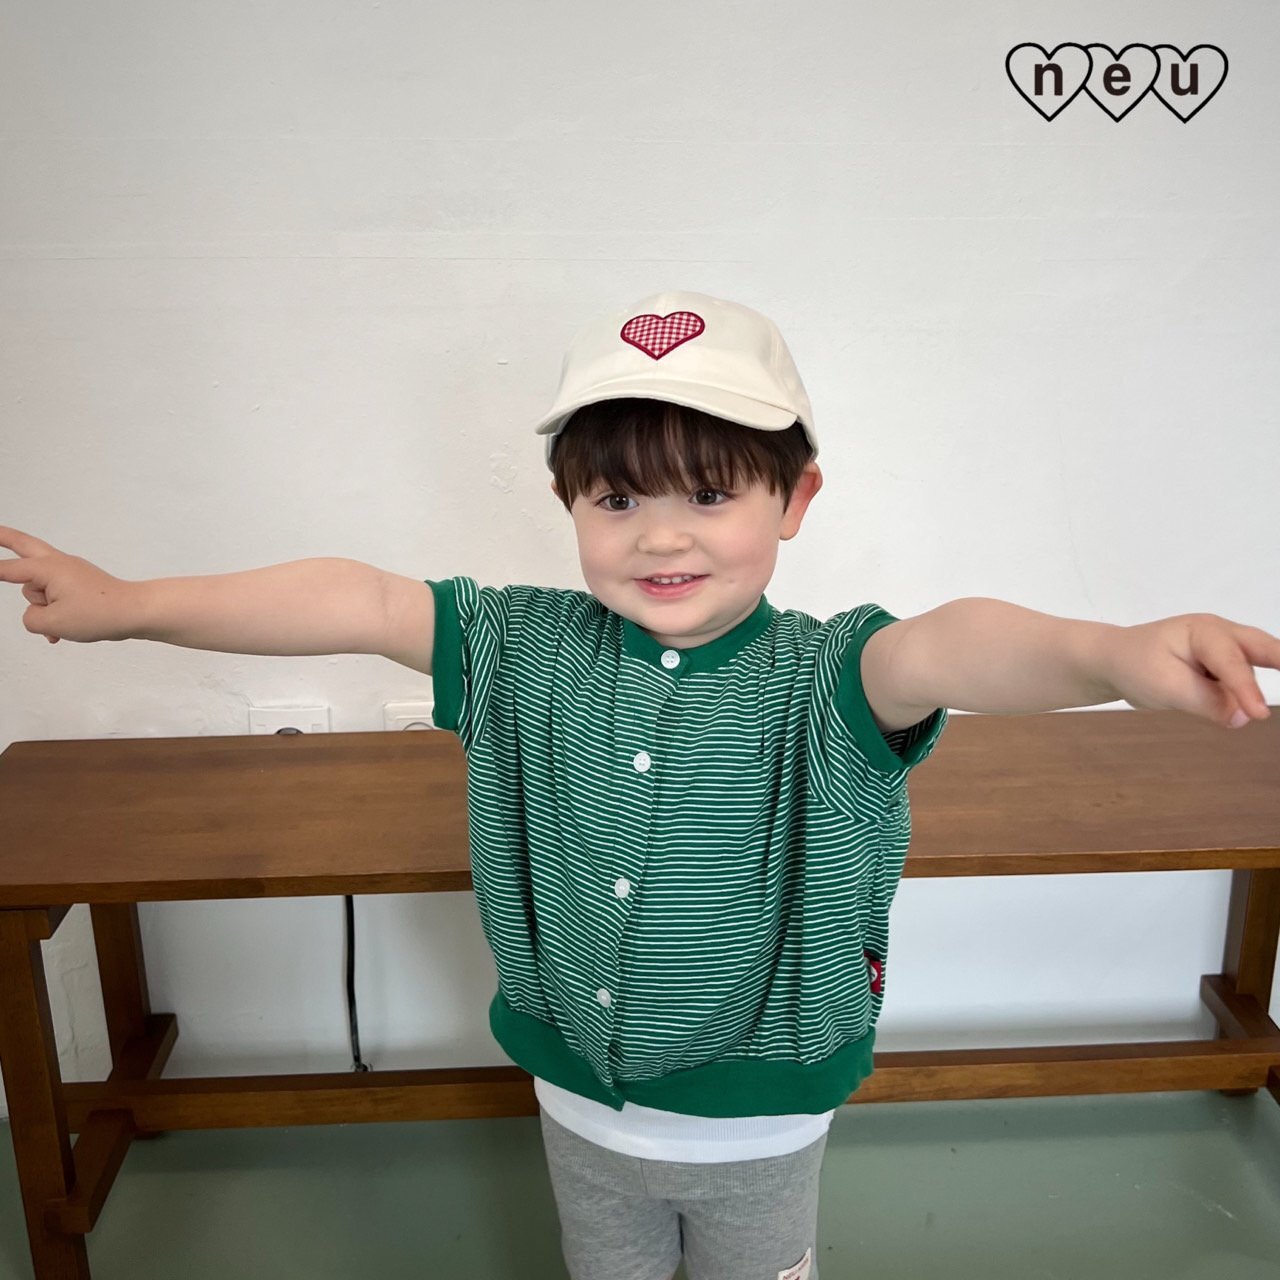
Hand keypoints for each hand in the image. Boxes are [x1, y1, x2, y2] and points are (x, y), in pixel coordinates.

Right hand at [0, 526, 139, 643]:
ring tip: (66, 621)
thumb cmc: (100, 613)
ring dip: (44, 610)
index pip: (5, 570)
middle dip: (2, 538)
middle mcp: (57, 564)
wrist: (137, 612)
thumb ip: (31, 618)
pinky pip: (55, 600)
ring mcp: (70, 572)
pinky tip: (61, 634)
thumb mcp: (53, 622)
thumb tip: (36, 614)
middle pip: (22, 545)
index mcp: (47, 568)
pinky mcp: (79, 584)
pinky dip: (55, 616)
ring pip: (39, 591)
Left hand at [1102, 613, 1277, 727]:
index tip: (1258, 714)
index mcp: (1202, 631)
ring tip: (1264, 707)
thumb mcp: (1165, 687)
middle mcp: (1220, 633)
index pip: (1229, 661)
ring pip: (1259, 661)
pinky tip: (1255, 705)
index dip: (1246, 688)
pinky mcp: (1224, 664)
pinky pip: (1246, 675)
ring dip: (1273, 673)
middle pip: (1263, 646)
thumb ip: (1206, 702)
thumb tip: (1244, 717)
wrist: (1114, 659)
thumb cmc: (1135, 665)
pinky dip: (1255, 688)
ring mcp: (1225, 646)